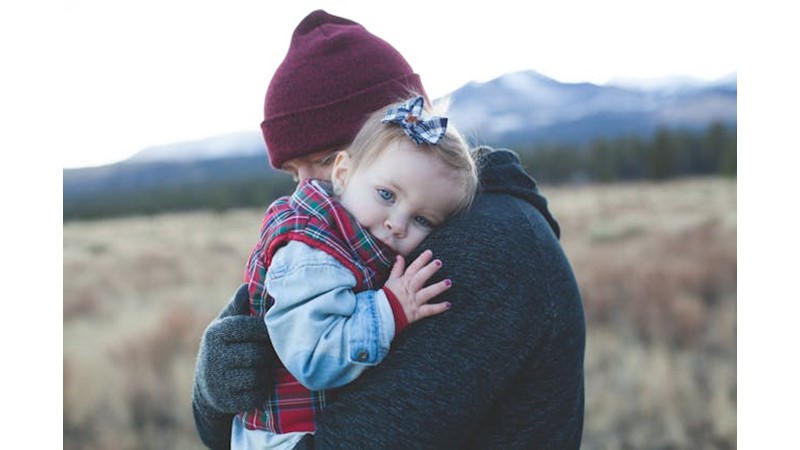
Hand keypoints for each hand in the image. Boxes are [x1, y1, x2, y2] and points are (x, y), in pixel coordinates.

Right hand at [192, 284, 274, 413]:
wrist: (207, 385)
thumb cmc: (225, 346)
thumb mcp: (226, 324)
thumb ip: (239, 306)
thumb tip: (247, 286)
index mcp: (216, 333)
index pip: (252, 328)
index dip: (266, 332)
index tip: (269, 334)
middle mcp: (214, 356)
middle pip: (259, 354)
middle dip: (268, 354)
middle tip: (270, 353)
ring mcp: (219, 381)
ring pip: (260, 375)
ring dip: (267, 372)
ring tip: (264, 368)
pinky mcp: (227, 401)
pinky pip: (257, 394)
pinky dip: (263, 390)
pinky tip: (258, 383)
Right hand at [382, 249, 451, 324]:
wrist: (383, 315)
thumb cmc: (387, 297)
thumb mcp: (390, 281)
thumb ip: (397, 269)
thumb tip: (399, 256)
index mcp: (404, 282)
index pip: (413, 269)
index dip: (421, 260)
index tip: (429, 253)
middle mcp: (410, 290)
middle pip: (420, 278)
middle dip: (429, 270)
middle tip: (439, 262)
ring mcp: (414, 301)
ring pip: (427, 293)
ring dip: (438, 288)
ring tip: (448, 282)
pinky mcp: (417, 313)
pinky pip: (429, 310)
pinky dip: (439, 308)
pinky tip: (448, 304)